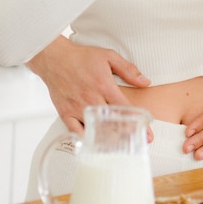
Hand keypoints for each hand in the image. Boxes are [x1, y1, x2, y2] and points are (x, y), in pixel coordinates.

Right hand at [27, 36, 151, 136]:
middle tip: (137, 143)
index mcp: (104, 86)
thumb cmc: (81, 57)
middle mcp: (91, 99)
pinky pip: (76, 132)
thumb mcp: (109, 56)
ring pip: (95, 130)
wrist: (55, 58)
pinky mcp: (65, 113)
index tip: (148, 134)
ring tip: (119, 147)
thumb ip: (128, 70)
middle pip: (112, 123)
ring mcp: (77, 108)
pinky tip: (94, 144)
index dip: (138, 123)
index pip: (125, 109)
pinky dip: (86, 139)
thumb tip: (145, 82)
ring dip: (108, 139)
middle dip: (127, 135)